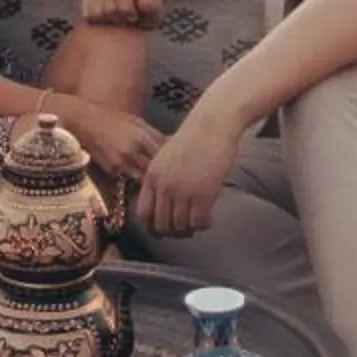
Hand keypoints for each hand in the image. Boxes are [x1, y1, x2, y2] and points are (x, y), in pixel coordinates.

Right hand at [60, 101, 162, 182]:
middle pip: (154, 169)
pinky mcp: (111, 170)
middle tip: (165, 171)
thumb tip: (172, 143)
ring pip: (142, 177)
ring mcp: (121, 163)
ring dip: (146, 176)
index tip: (173, 160)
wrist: (87, 121)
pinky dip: (132, 175)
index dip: (169, 159)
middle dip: (159, 171)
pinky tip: (133, 170)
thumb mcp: (138, 122)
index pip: (163, 155)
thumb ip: (154, 135)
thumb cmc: (115, 119)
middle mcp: (133, 152)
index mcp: (142, 137)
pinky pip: (128, 177)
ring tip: (151, 175)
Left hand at [138, 105, 243, 240]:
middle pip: (161, 225)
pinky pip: (198, 223)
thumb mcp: (166, 156)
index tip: (161, 230)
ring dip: (189, 230)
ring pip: (180, 227)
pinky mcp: (202, 196)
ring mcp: (182, 192)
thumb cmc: (194, 136)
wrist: (213, 123)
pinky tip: (208, 218)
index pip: (143, 213)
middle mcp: (164, 186)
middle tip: (184, 229)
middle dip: (173, 232)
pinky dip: (203, 225)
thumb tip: (163, 204)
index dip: (152, 227)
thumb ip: (161, 178)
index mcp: (152, 176)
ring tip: (198, 222)